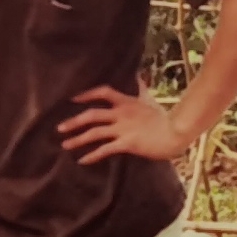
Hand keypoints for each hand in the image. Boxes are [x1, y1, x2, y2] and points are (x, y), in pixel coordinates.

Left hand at [58, 82, 186, 164]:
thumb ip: (141, 89)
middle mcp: (121, 114)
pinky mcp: (127, 143)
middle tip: (60, 128)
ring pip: (94, 133)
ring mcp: (123, 129)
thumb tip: (138, 76)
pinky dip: (92, 156)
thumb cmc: (164, 118)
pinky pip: (105, 150)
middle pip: (91, 115)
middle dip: (74, 121)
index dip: (86, 94)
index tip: (73, 98)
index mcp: (126, 102)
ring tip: (65, 145)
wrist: (176, 132)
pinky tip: (82, 161)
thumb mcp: (150, 100)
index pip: (102, 92)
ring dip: (77, 139)